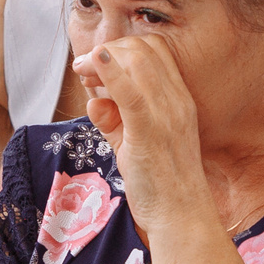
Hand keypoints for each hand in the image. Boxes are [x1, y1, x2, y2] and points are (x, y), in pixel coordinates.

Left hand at [72, 31, 212, 233]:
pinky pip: (131, 93)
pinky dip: (110, 72)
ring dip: (103, 58)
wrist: (181, 216)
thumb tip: (94, 102)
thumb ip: (115, 122)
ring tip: (82, 71)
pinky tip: (94, 62)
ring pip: (137, 61)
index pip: (155, 50)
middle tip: (82, 67)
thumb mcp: (134, 145)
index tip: (96, 64)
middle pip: (144, 48)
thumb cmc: (159, 184)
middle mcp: (176, 101)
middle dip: (108, 49)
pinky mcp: (150, 132)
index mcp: (178, 100)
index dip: (122, 47)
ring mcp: (166, 115)